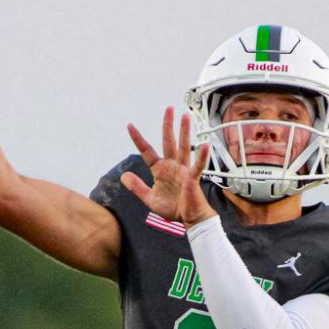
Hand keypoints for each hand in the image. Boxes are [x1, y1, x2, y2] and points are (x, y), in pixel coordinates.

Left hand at [122, 108, 214, 224]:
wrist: (188, 220)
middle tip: (169, 109)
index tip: (130, 125)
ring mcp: (183, 170)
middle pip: (168, 142)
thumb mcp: (149, 198)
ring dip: (184, 133)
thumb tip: (124, 176)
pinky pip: (197, 166)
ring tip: (185, 117)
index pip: (147, 151)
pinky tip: (204, 145)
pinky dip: (201, 156)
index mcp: (160, 169)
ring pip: (183, 148)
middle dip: (168, 125)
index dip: (138, 139)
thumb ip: (137, 187)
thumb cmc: (173, 208)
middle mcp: (172, 166)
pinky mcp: (192, 179)